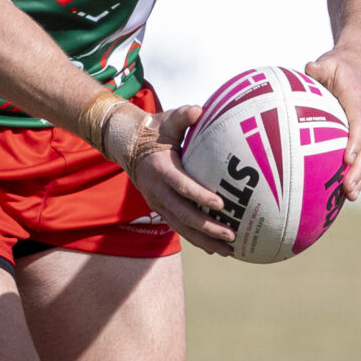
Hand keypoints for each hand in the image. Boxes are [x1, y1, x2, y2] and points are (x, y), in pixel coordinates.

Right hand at [119, 104, 235, 255]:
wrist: (129, 147)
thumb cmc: (156, 131)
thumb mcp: (167, 120)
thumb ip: (184, 116)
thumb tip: (199, 109)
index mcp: (161, 169)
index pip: (182, 186)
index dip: (200, 196)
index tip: (221, 204)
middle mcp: (158, 191)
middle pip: (184, 214)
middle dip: (207, 227)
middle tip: (231, 235)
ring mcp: (158, 203)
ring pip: (182, 227)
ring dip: (204, 240)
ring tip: (228, 250)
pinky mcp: (162, 210)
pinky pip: (179, 228)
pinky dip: (196, 240)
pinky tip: (215, 248)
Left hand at [304, 47, 360, 200]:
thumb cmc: (341, 65)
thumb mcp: (329, 62)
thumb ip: (320, 67)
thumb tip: (309, 68)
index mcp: (360, 100)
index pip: (360, 123)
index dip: (355, 141)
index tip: (347, 159)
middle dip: (359, 168)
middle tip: (348, 188)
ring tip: (350, 195)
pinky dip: (360, 170)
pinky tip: (349, 188)